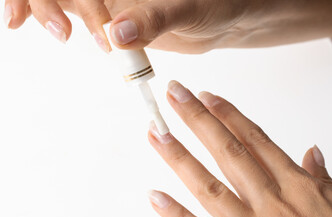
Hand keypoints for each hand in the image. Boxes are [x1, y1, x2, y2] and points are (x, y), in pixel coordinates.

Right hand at [5, 0, 331, 53]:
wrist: (225, 19)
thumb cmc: (217, 3)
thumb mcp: (189, 8)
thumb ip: (154, 18)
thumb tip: (118, 34)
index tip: (49, 15)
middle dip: (46, 1)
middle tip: (61, 32)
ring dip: (48, 10)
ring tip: (64, 35)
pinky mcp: (113, 12)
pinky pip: (77, 11)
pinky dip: (62, 20)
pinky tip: (64, 33)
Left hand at [147, 80, 331, 216]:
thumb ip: (319, 175)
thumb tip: (313, 150)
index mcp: (295, 186)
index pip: (254, 139)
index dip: (227, 114)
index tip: (205, 96)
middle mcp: (270, 202)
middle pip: (227, 151)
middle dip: (198, 120)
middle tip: (175, 94)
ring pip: (209, 185)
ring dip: (179, 157)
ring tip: (157, 133)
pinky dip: (177, 215)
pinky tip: (155, 196)